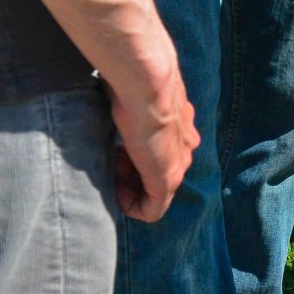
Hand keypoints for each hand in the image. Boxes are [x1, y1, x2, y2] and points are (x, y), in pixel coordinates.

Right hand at [103, 46, 197, 220]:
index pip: (157, 151)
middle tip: (109, 159)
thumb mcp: (131, 97)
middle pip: (155, 172)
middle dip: (128, 171)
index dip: (130, 154)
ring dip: (127, 185)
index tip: (113, 146)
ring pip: (154, 191)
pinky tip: (114, 190)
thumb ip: (129, 107)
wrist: (147, 83)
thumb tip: (112, 105)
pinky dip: (130, 205)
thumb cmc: (132, 83)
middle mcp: (184, 146)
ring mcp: (178, 164)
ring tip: (110, 167)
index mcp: (178, 127)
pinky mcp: (168, 179)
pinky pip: (152, 210)